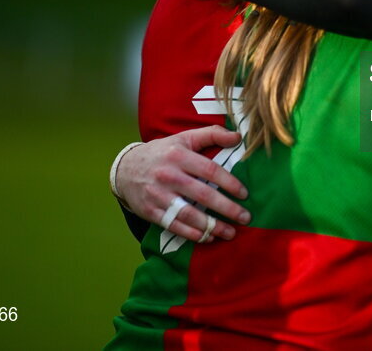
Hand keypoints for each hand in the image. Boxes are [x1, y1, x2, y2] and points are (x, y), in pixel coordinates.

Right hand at [116, 126, 250, 242]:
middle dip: (226, 208)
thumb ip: (212, 134)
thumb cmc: (163, 153)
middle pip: (202, 195)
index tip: (245, 194)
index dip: (229, 183)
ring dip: (211, 226)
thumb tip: (238, 137)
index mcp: (179, 155)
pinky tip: (207, 237)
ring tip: (230, 233)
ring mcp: (158, 194)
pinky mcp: (150, 211)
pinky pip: (173, 225)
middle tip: (245, 218)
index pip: (209, 170)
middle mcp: (168, 175)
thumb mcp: (184, 138)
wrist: (126, 168)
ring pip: (188, 214)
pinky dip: (191, 234)